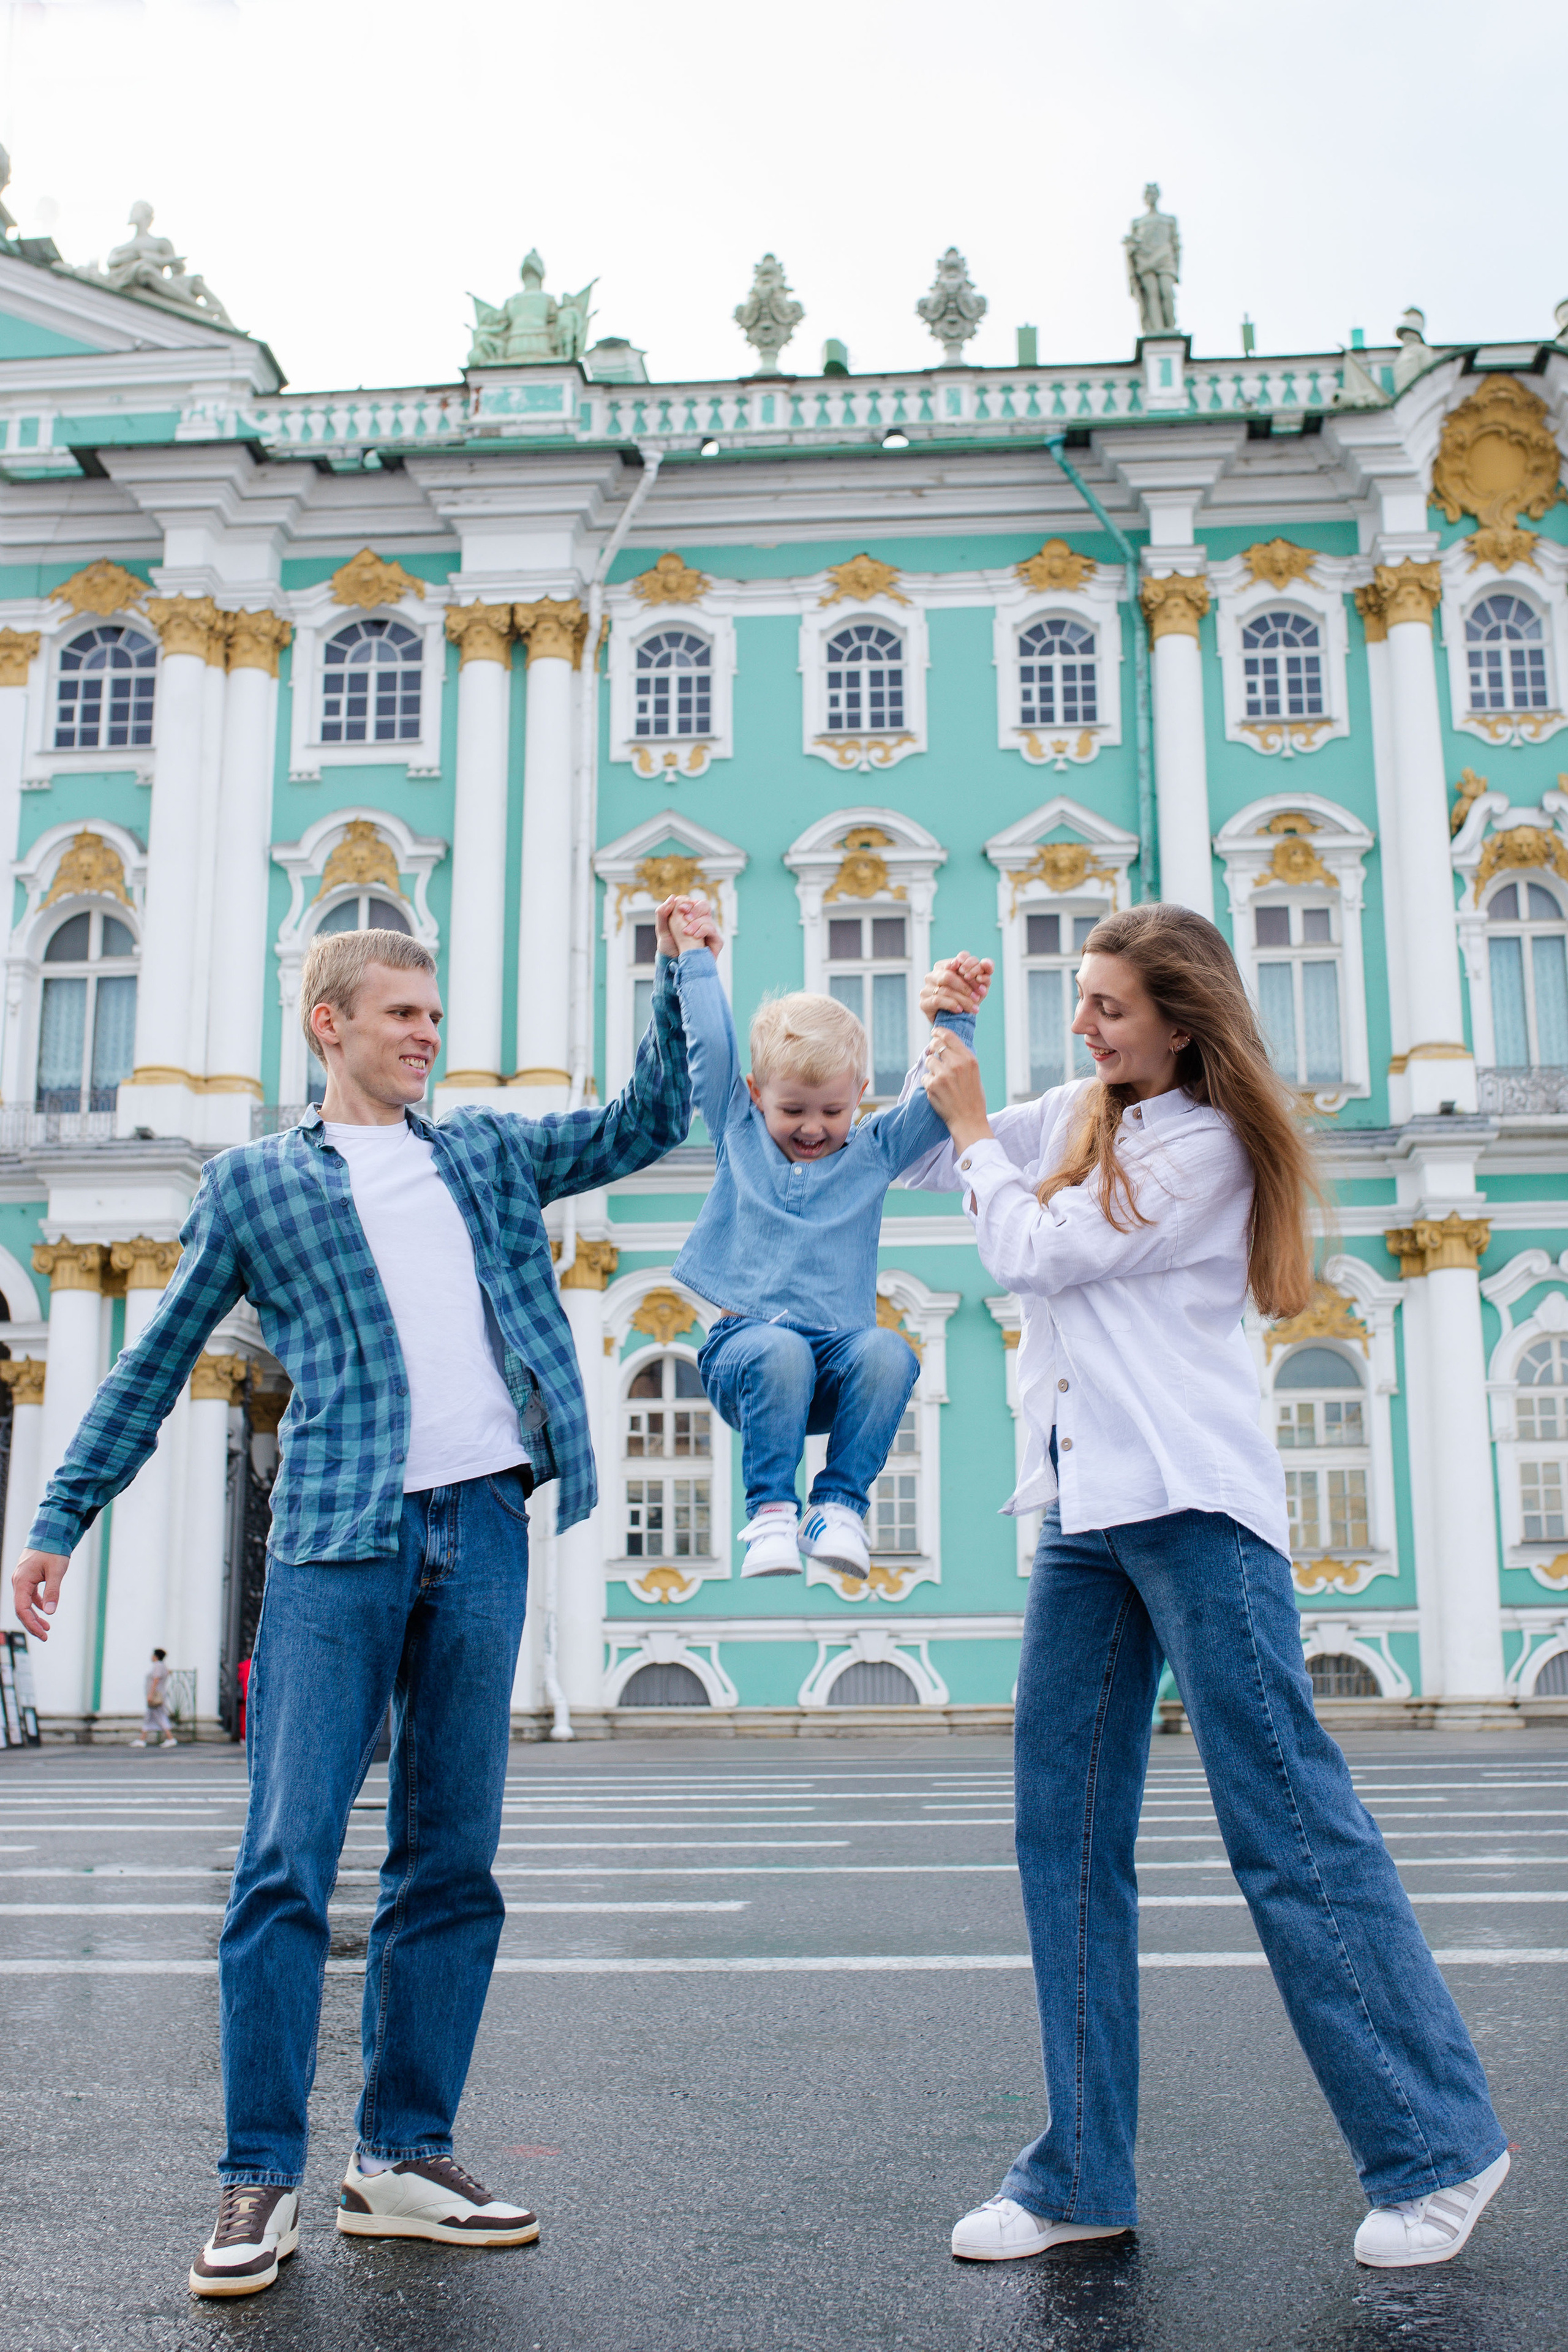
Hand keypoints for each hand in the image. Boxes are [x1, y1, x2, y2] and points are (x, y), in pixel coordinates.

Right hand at [11, 1548, 68, 1640]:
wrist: (49, 1533)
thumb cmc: (52, 1550)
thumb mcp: (56, 1571)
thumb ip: (52, 1591)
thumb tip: (51, 1611)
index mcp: (22, 1581)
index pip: (22, 1609)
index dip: (31, 1624)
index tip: (43, 1634)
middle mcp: (18, 1582)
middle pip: (21, 1609)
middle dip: (33, 1624)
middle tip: (45, 1635)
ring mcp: (22, 1580)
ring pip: (25, 1603)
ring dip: (35, 1615)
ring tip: (47, 1627)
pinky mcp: (28, 1577)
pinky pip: (29, 1595)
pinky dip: (37, 1604)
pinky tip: (46, 1610)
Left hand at [664, 895, 721, 955]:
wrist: (676, 965)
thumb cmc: (669, 948)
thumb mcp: (662, 931)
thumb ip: (662, 913)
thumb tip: (672, 897)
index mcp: (688, 916)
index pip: (691, 902)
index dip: (687, 903)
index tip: (680, 909)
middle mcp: (700, 921)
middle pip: (704, 905)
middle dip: (695, 909)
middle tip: (686, 917)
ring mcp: (709, 930)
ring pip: (707, 917)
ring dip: (696, 923)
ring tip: (686, 932)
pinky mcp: (715, 940)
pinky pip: (712, 929)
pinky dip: (703, 930)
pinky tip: (695, 936)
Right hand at [919, 954, 992, 1021]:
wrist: (957, 1022)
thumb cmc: (967, 999)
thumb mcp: (978, 986)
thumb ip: (984, 973)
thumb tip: (986, 963)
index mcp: (946, 965)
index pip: (961, 958)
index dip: (972, 968)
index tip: (981, 980)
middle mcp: (933, 974)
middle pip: (949, 975)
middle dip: (966, 987)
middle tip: (978, 997)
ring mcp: (926, 988)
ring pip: (944, 990)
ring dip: (963, 1000)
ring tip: (974, 1008)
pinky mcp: (923, 1003)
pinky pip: (938, 1000)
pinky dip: (951, 1005)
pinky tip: (960, 1010)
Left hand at [923, 1035, 991, 1150]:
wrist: (969, 1120)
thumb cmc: (973, 1098)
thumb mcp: (974, 1073)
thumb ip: (962, 1059)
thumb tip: (946, 1047)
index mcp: (969, 1059)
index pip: (949, 1037)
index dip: (939, 1032)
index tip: (934, 1033)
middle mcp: (956, 1064)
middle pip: (936, 1046)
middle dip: (933, 1049)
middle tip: (933, 1055)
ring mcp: (943, 1074)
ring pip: (929, 1061)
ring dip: (931, 1069)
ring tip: (941, 1081)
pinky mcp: (933, 1085)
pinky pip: (925, 1077)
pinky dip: (929, 1084)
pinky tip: (938, 1092)